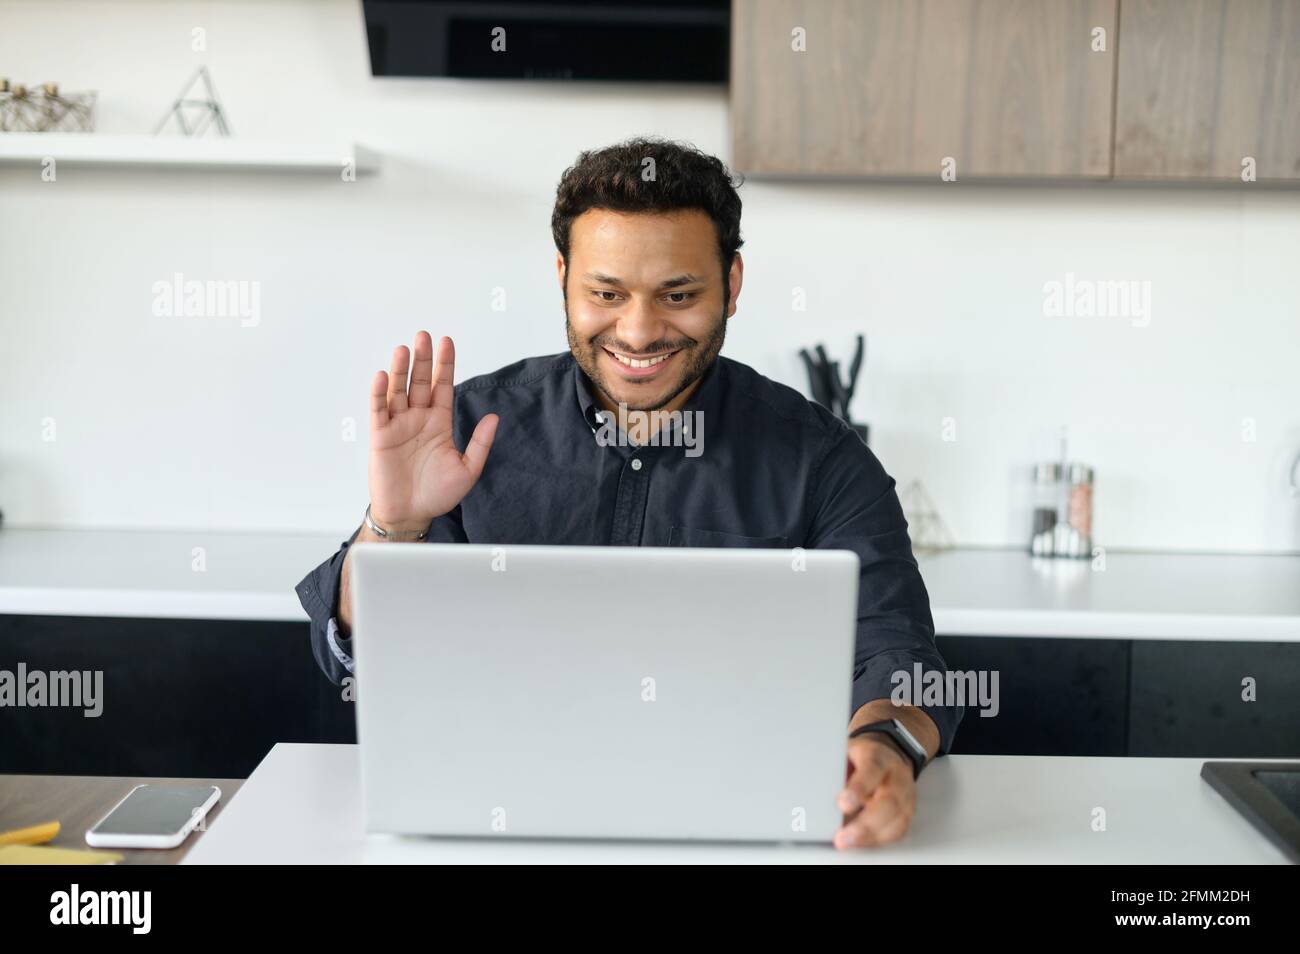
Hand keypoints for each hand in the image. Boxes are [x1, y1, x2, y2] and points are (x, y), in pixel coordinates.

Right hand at [368, 332, 497, 529]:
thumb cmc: (438, 494)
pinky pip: (379, 410)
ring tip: (404, 349)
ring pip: (398, 390)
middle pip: (421, 382)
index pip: (443, 386)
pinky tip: (382, 376)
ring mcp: (398, 425)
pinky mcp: (381, 436)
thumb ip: (480, 443)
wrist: (411, 514)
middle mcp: (418, 419)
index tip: (447, 342)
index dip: (445, 364)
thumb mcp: (468, 469)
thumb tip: (494, 417)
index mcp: (439, 423)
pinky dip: (379, 393)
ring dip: (400, 369)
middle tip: (424, 336)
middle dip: (423, 359)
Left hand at [834, 734, 916, 848]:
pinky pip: (896, 830)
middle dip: (866, 823)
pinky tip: (859, 842)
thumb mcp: (845, 753)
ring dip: (870, 835)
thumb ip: (835, 769)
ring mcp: (905, 796)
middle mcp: (896, 777)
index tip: (842, 804)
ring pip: (896, 819)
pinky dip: (877, 839)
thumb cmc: (860, 758)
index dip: (859, 788)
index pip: (872, 770)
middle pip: (889, 802)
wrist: (887, 756)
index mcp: (879, 757)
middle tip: (843, 835)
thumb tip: (817, 790)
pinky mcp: (906, 813)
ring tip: (846, 841)